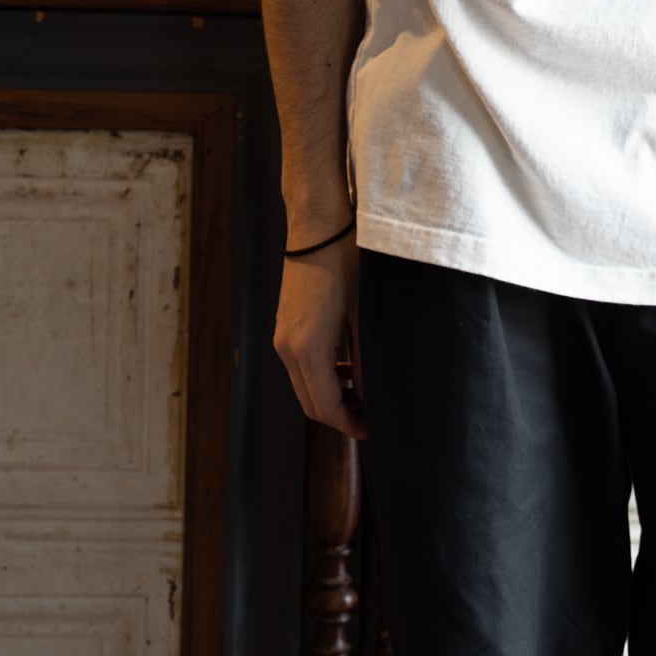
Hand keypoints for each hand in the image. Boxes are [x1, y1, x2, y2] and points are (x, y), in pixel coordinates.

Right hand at [273, 228, 366, 439]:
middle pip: (311, 402)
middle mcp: (286, 348)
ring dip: (331, 395)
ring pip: (304, 385)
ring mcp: (281, 337)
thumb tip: (373, 395)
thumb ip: (366, 361)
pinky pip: (300, 364)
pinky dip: (322, 374)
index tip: (374, 429)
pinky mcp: (284, 325)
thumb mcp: (364, 315)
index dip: (350, 424)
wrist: (318, 226)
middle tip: (372, 416)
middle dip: (340, 415)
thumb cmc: (346, 264)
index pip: (325, 407)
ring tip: (364, 392)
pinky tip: (348, 365)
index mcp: (307, 349)